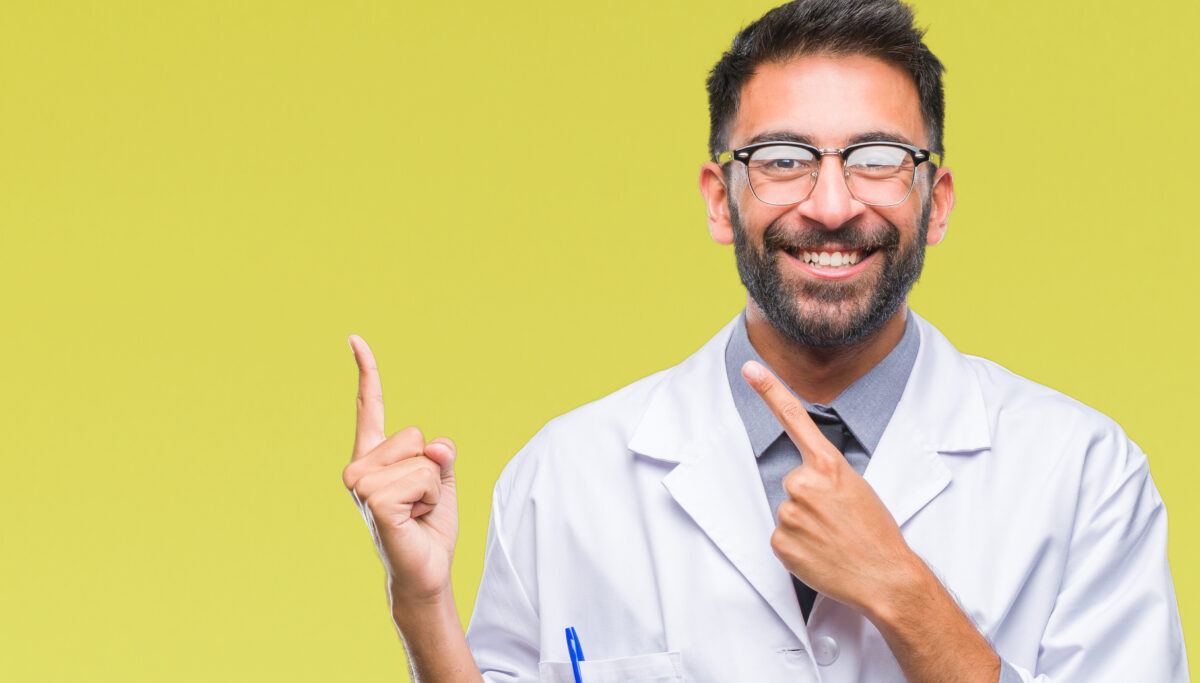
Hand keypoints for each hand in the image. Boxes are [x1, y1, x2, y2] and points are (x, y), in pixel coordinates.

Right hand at [342, 335, 458, 606]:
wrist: (424, 569)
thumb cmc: (429, 525)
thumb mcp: (442, 478)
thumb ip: (440, 452)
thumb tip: (435, 445)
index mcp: (373, 456)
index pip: (371, 407)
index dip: (367, 372)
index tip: (355, 339)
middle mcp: (359, 466)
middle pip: (416, 436)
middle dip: (432, 468)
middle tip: (418, 502)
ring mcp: (362, 483)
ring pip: (424, 459)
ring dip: (432, 488)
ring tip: (415, 512)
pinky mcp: (375, 499)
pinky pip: (424, 478)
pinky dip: (430, 500)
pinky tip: (412, 520)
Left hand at [741, 360, 921, 618]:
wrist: (885, 578)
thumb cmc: (877, 533)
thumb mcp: (858, 488)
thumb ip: (826, 475)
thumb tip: (803, 481)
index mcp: (828, 465)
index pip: (793, 419)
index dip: (769, 390)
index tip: (750, 367)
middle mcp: (803, 484)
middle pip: (794, 483)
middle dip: (811, 500)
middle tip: (838, 520)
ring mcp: (789, 513)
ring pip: (788, 512)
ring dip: (805, 524)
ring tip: (832, 539)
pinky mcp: (780, 542)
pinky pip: (782, 537)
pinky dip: (798, 546)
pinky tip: (820, 553)